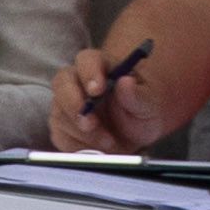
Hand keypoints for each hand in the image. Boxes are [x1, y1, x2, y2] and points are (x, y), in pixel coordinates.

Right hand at [50, 30, 158, 150]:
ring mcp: (65, 104)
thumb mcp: (148, 103)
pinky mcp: (61, 126)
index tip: (97, 90)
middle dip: (74, 106)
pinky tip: (97, 148)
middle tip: (91, 124)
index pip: (87, 61)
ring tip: (109, 142)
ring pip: (60, 114)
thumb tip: (126, 82)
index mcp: (100, 66)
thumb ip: (137, 95)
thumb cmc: (142, 110)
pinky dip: (78, 146)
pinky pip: (60, 136)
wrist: (136, 131)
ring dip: (83, 133)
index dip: (89, 73)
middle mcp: (77, 82)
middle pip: (62, 85)